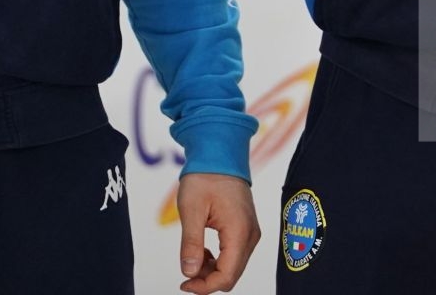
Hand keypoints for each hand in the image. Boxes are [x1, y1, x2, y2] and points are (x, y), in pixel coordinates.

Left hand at [178, 172, 260, 292]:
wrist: (220, 154)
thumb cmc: (206, 176)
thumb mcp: (191, 210)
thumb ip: (191, 244)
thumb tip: (189, 273)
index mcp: (239, 231)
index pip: (227, 276)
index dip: (204, 286)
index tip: (184, 283)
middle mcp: (250, 235)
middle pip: (232, 275)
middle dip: (207, 280)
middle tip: (185, 273)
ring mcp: (251, 232)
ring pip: (234, 267)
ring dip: (212, 270)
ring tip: (193, 256)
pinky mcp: (246, 229)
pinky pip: (235, 255)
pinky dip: (218, 260)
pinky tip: (203, 250)